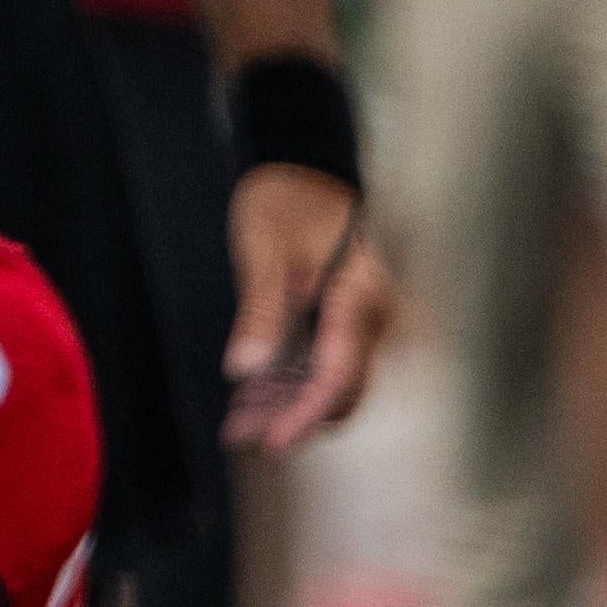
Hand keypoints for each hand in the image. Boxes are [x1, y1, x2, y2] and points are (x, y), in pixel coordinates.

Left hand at [226, 166, 386, 452]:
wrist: (300, 164)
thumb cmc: (282, 200)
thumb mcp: (262, 254)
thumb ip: (259, 312)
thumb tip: (244, 368)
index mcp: (357, 298)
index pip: (336, 376)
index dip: (304, 415)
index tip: (271, 442)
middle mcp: (371, 315)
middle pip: (337, 389)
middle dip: (290, 417)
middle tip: (237, 432)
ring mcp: (361, 318)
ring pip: (330, 382)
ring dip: (285, 404)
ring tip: (236, 422)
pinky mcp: (344, 318)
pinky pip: (323, 362)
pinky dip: (289, 382)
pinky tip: (252, 395)